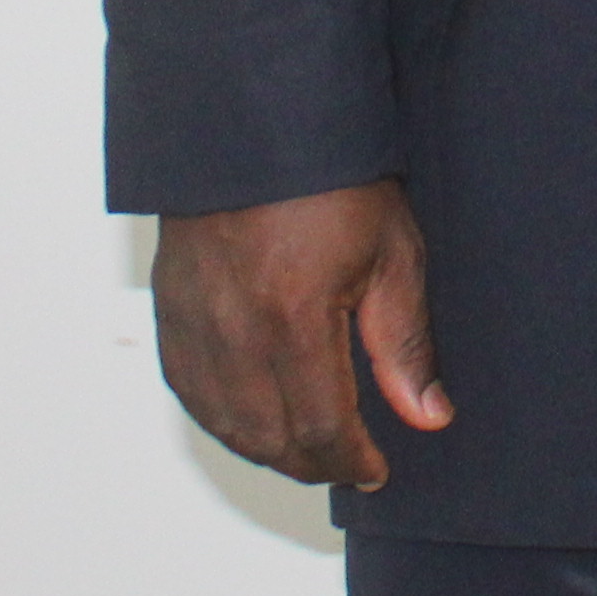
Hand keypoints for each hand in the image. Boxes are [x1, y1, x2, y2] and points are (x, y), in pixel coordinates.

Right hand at [151, 178, 452, 489]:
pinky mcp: (170, 309)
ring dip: (267, 448)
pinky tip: (253, 417)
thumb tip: (427, 415)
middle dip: (312, 464)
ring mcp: (193, 322)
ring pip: (223, 423)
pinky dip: (222, 418)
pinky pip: (188, 390)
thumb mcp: (393, 253)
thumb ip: (406, 345)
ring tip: (309, 448)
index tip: (375, 470)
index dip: (350, 461)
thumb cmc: (333, 178)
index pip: (320, 428)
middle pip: (268, 438)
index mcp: (292, 318)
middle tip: (347, 464)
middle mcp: (232, 330)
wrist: (258, 125)